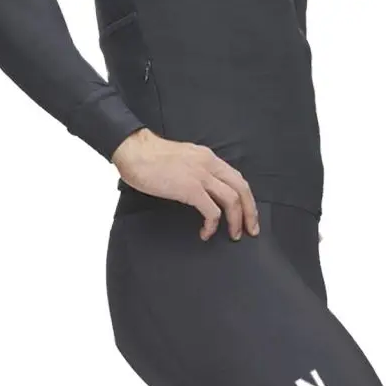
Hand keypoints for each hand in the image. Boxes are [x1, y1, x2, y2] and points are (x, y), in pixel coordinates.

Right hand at [112, 128, 259, 241]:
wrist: (134, 150)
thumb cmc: (151, 158)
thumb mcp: (183, 161)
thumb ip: (196, 173)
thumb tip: (203, 192)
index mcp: (208, 158)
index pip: (237, 179)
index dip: (247, 199)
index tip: (248, 216)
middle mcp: (209, 164)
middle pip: (241, 189)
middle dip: (250, 213)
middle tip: (251, 231)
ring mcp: (201, 176)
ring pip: (232, 200)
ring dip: (236, 221)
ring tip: (233, 235)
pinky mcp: (190, 188)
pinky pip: (212, 211)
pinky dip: (213, 225)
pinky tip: (206, 233)